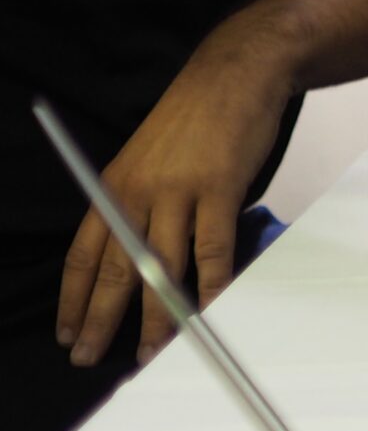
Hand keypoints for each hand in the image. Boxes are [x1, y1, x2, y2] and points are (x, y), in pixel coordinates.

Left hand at [56, 36, 289, 368]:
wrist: (236, 72)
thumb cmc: (194, 116)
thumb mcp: (146, 156)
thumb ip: (140, 203)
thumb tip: (140, 257)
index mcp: (113, 186)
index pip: (83, 255)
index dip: (73, 299)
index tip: (68, 333)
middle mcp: (138, 193)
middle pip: (115, 270)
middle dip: (101, 320)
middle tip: (91, 358)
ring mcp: (179, 192)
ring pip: (161, 269)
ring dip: (156, 316)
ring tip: (152, 351)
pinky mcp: (219, 189)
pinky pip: (212, 250)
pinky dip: (211, 285)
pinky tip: (208, 310)